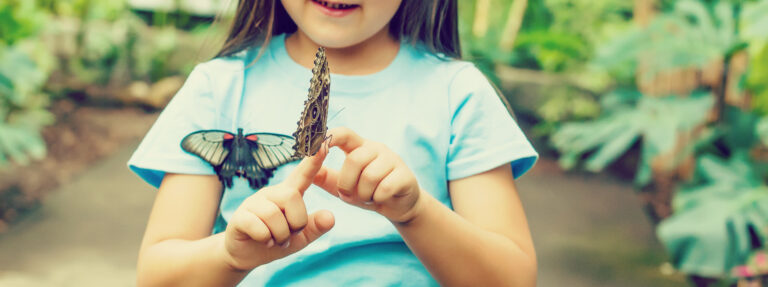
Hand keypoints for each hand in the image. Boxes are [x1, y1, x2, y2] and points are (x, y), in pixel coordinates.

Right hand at [222, 148, 334, 270]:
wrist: (246, 256)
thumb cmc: (276, 241)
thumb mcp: (301, 238)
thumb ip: (315, 227)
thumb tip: (331, 216)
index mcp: (288, 194)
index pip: (303, 174)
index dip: (313, 161)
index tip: (323, 144)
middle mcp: (271, 193)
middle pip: (292, 196)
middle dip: (296, 222)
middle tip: (289, 235)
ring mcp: (253, 203)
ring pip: (274, 215)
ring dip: (281, 235)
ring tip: (276, 240)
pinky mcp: (240, 216)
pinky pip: (258, 226)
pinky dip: (265, 239)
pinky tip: (263, 241)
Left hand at [313, 127, 424, 223]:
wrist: (399, 206)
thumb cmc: (369, 192)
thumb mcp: (345, 186)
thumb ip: (327, 177)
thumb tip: (305, 167)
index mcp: (360, 148)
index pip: (345, 134)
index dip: (332, 137)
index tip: (319, 146)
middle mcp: (377, 149)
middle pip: (354, 159)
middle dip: (347, 183)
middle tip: (350, 195)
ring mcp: (393, 160)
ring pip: (370, 176)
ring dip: (363, 194)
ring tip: (367, 197)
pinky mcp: (405, 175)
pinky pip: (384, 188)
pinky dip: (378, 198)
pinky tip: (381, 199)